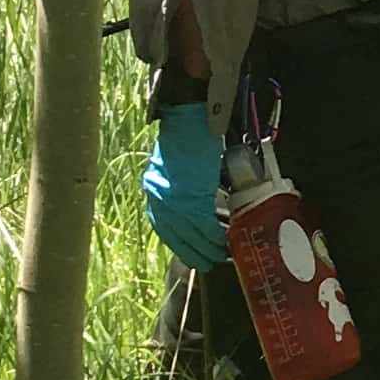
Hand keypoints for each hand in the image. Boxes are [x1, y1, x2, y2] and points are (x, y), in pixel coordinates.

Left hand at [142, 101, 230, 270]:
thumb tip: (195, 208)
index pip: (165, 229)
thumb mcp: (173, 170)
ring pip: (193, 235)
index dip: (181, 245)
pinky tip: (226, 238)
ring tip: (222, 253)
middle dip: (195, 252)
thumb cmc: (184, 138)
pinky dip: (217, 235)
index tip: (193, 254)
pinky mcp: (193, 198)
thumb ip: (178, 191)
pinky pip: (206, 225)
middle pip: (178, 237)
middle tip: (210, 261)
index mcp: (153, 192)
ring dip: (209, 247)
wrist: (189, 119)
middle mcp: (159, 200)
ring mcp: (175, 201)